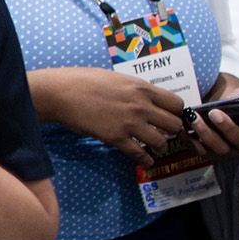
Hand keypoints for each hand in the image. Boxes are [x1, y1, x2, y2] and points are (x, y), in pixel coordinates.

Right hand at [44, 68, 187, 165]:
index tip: (171, 117)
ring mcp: (129, 123)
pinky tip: (145, 160)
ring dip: (160, 147)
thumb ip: (135, 90)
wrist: (61, 93)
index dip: (177, 113)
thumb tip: (145, 99)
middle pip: (174, 124)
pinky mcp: (116, 138)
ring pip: (160, 142)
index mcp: (142, 88)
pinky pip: (139, 154)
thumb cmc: (83, 80)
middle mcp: (141, 106)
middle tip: (165, 134)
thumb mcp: (116, 79)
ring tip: (155, 148)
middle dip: (172, 131)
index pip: (176, 104)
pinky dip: (145, 160)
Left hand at [189, 76, 238, 157]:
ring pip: (217, 148)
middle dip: (228, 129)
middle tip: (215, 113)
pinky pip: (199, 150)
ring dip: (205, 133)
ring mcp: (228, 152)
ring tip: (194, 117)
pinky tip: (183, 128)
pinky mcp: (209, 154)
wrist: (219, 111)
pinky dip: (190, 140)